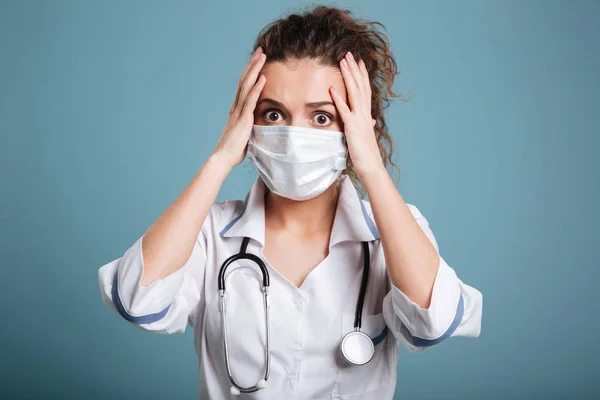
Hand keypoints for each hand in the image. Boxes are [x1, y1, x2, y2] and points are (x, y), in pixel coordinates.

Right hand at [213, 46, 266, 169]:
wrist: (222, 158)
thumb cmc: (232, 151)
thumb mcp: (243, 135)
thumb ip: (248, 127)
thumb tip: (254, 127)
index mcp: (236, 110)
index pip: (244, 86)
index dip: (250, 72)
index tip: (257, 60)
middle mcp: (236, 107)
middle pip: (244, 80)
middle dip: (253, 64)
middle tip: (260, 50)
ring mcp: (238, 112)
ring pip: (247, 86)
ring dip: (255, 70)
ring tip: (262, 56)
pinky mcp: (243, 119)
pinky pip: (251, 100)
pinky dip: (257, 88)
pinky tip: (263, 78)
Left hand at [329, 51, 384, 177]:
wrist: (371, 167)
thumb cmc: (367, 154)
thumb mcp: (367, 137)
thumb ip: (368, 126)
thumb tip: (373, 121)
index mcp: (367, 115)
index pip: (365, 90)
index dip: (362, 75)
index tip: (358, 62)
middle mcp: (365, 114)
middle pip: (360, 86)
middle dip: (355, 69)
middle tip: (349, 54)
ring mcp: (359, 120)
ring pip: (354, 93)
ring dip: (348, 77)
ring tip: (343, 62)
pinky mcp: (352, 128)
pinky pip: (344, 111)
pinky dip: (338, 99)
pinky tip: (332, 88)